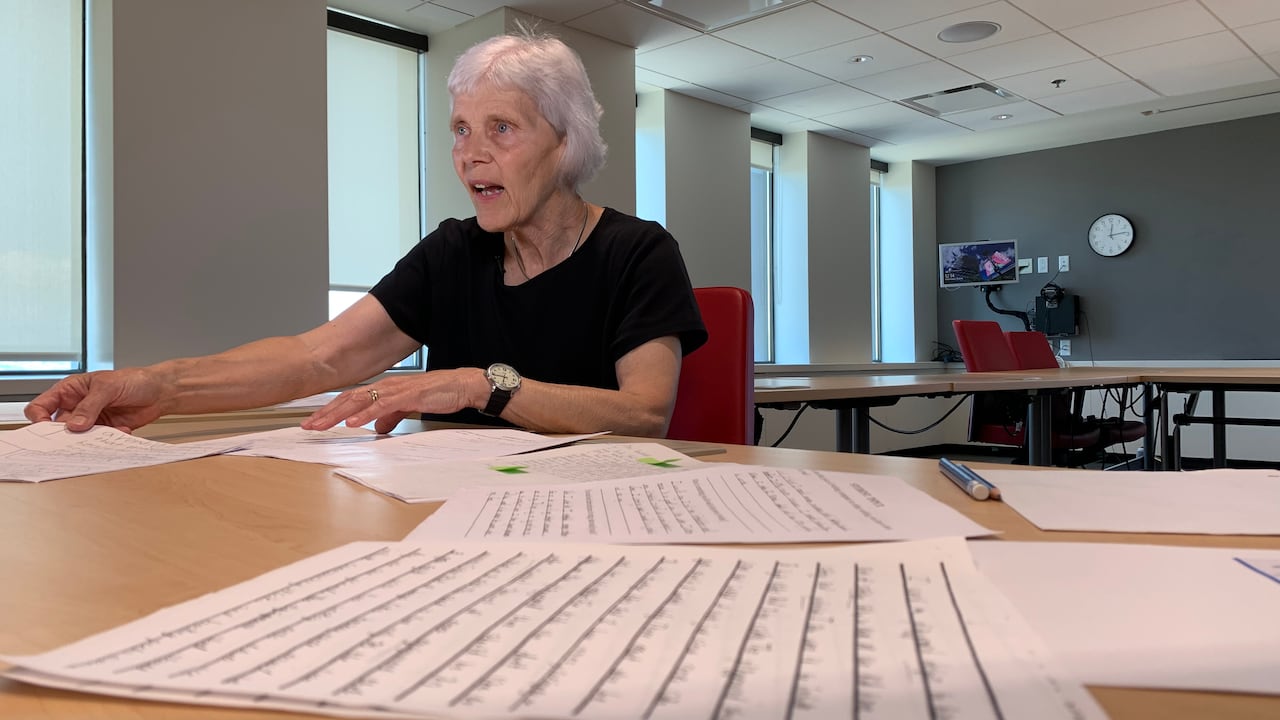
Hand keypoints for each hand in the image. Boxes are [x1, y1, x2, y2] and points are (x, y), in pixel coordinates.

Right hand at [24, 368, 168, 431]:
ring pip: (78, 437)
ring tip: (104, 433)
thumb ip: (91, 405)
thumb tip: (76, 424)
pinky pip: (98, 441)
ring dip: (89, 439)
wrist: (160, 391)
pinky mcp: (105, 430)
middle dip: (64, 435)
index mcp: (70, 391)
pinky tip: (122, 429)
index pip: (41, 406)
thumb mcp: (108, 386)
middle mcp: (77, 407)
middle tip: (75, 439)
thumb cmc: (134, 380)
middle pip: (57, 427)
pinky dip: (108, 440)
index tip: (46, 429)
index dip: (39, 419)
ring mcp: (90, 420)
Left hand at [301, 368, 486, 433]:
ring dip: (339, 413)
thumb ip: (392, 417)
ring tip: (322, 424)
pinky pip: (382, 406)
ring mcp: (396, 390)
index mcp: (385, 390)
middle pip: (349, 399)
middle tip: (308, 425)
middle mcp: (386, 387)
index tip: (315, 421)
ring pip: (360, 401)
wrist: (463, 386)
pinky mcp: (408, 395)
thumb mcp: (409, 408)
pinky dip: (365, 414)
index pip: (352, 399)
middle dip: (326, 412)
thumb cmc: (439, 394)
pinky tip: (353, 422)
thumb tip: (377, 429)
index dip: (331, 410)